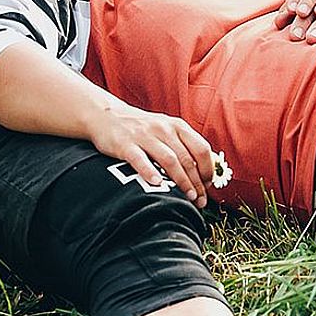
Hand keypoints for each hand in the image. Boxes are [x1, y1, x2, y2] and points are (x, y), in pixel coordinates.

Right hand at [87, 103, 219, 205]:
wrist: (107, 115)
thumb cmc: (142, 129)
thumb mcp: (166, 129)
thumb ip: (183, 145)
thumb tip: (205, 170)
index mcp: (177, 126)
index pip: (201, 148)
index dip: (208, 169)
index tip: (207, 185)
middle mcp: (163, 129)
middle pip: (187, 158)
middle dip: (196, 182)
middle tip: (200, 200)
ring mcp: (144, 136)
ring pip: (169, 160)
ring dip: (181, 181)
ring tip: (187, 197)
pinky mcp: (125, 144)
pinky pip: (140, 159)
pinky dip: (150, 172)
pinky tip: (156, 183)